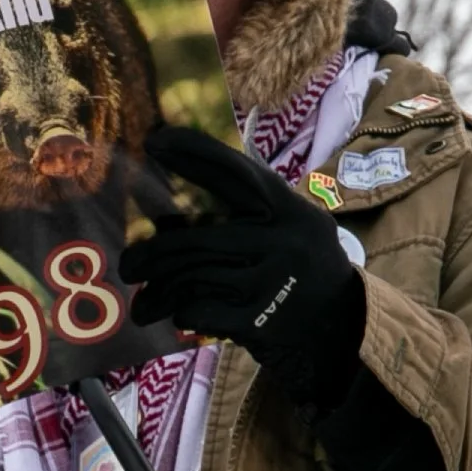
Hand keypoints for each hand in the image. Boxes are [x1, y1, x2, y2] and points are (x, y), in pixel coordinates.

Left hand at [120, 126, 364, 408]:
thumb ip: (255, 204)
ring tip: (140, 299)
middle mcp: (281, 238)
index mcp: (288, 207)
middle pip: (196, 239)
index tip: (154, 142)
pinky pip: (201, 309)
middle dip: (152, 253)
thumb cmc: (303, 267)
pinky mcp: (261, 320)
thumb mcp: (295, 224)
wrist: (344, 328)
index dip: (194, 151)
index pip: (235, 169)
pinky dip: (183, 311)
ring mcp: (272, 280)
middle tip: (127, 264)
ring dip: (157, 290)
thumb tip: (187, 176)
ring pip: (193, 277)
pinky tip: (176, 313)